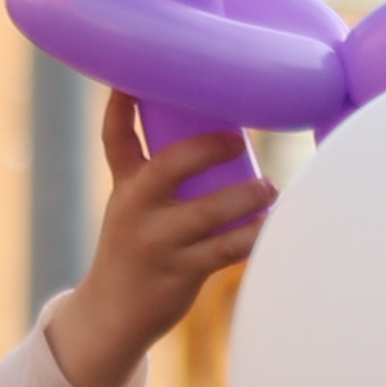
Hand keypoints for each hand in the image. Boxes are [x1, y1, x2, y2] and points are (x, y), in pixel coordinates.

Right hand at [36, 93, 279, 386]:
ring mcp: (157, 243)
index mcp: (125, 186)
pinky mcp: (180, 273)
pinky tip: (273, 227)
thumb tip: (205, 127)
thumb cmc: (136, 247)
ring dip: (245, 197)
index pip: (117, 137)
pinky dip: (252, 237)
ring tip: (270, 187)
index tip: (136, 73)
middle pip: (169, 166)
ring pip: (207, 213)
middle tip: (240, 141)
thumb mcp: (131, 205)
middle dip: (207, 148)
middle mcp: (136, 209)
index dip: (123, 102)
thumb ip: (154, 170)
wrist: (113, 313)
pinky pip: (224, 251)